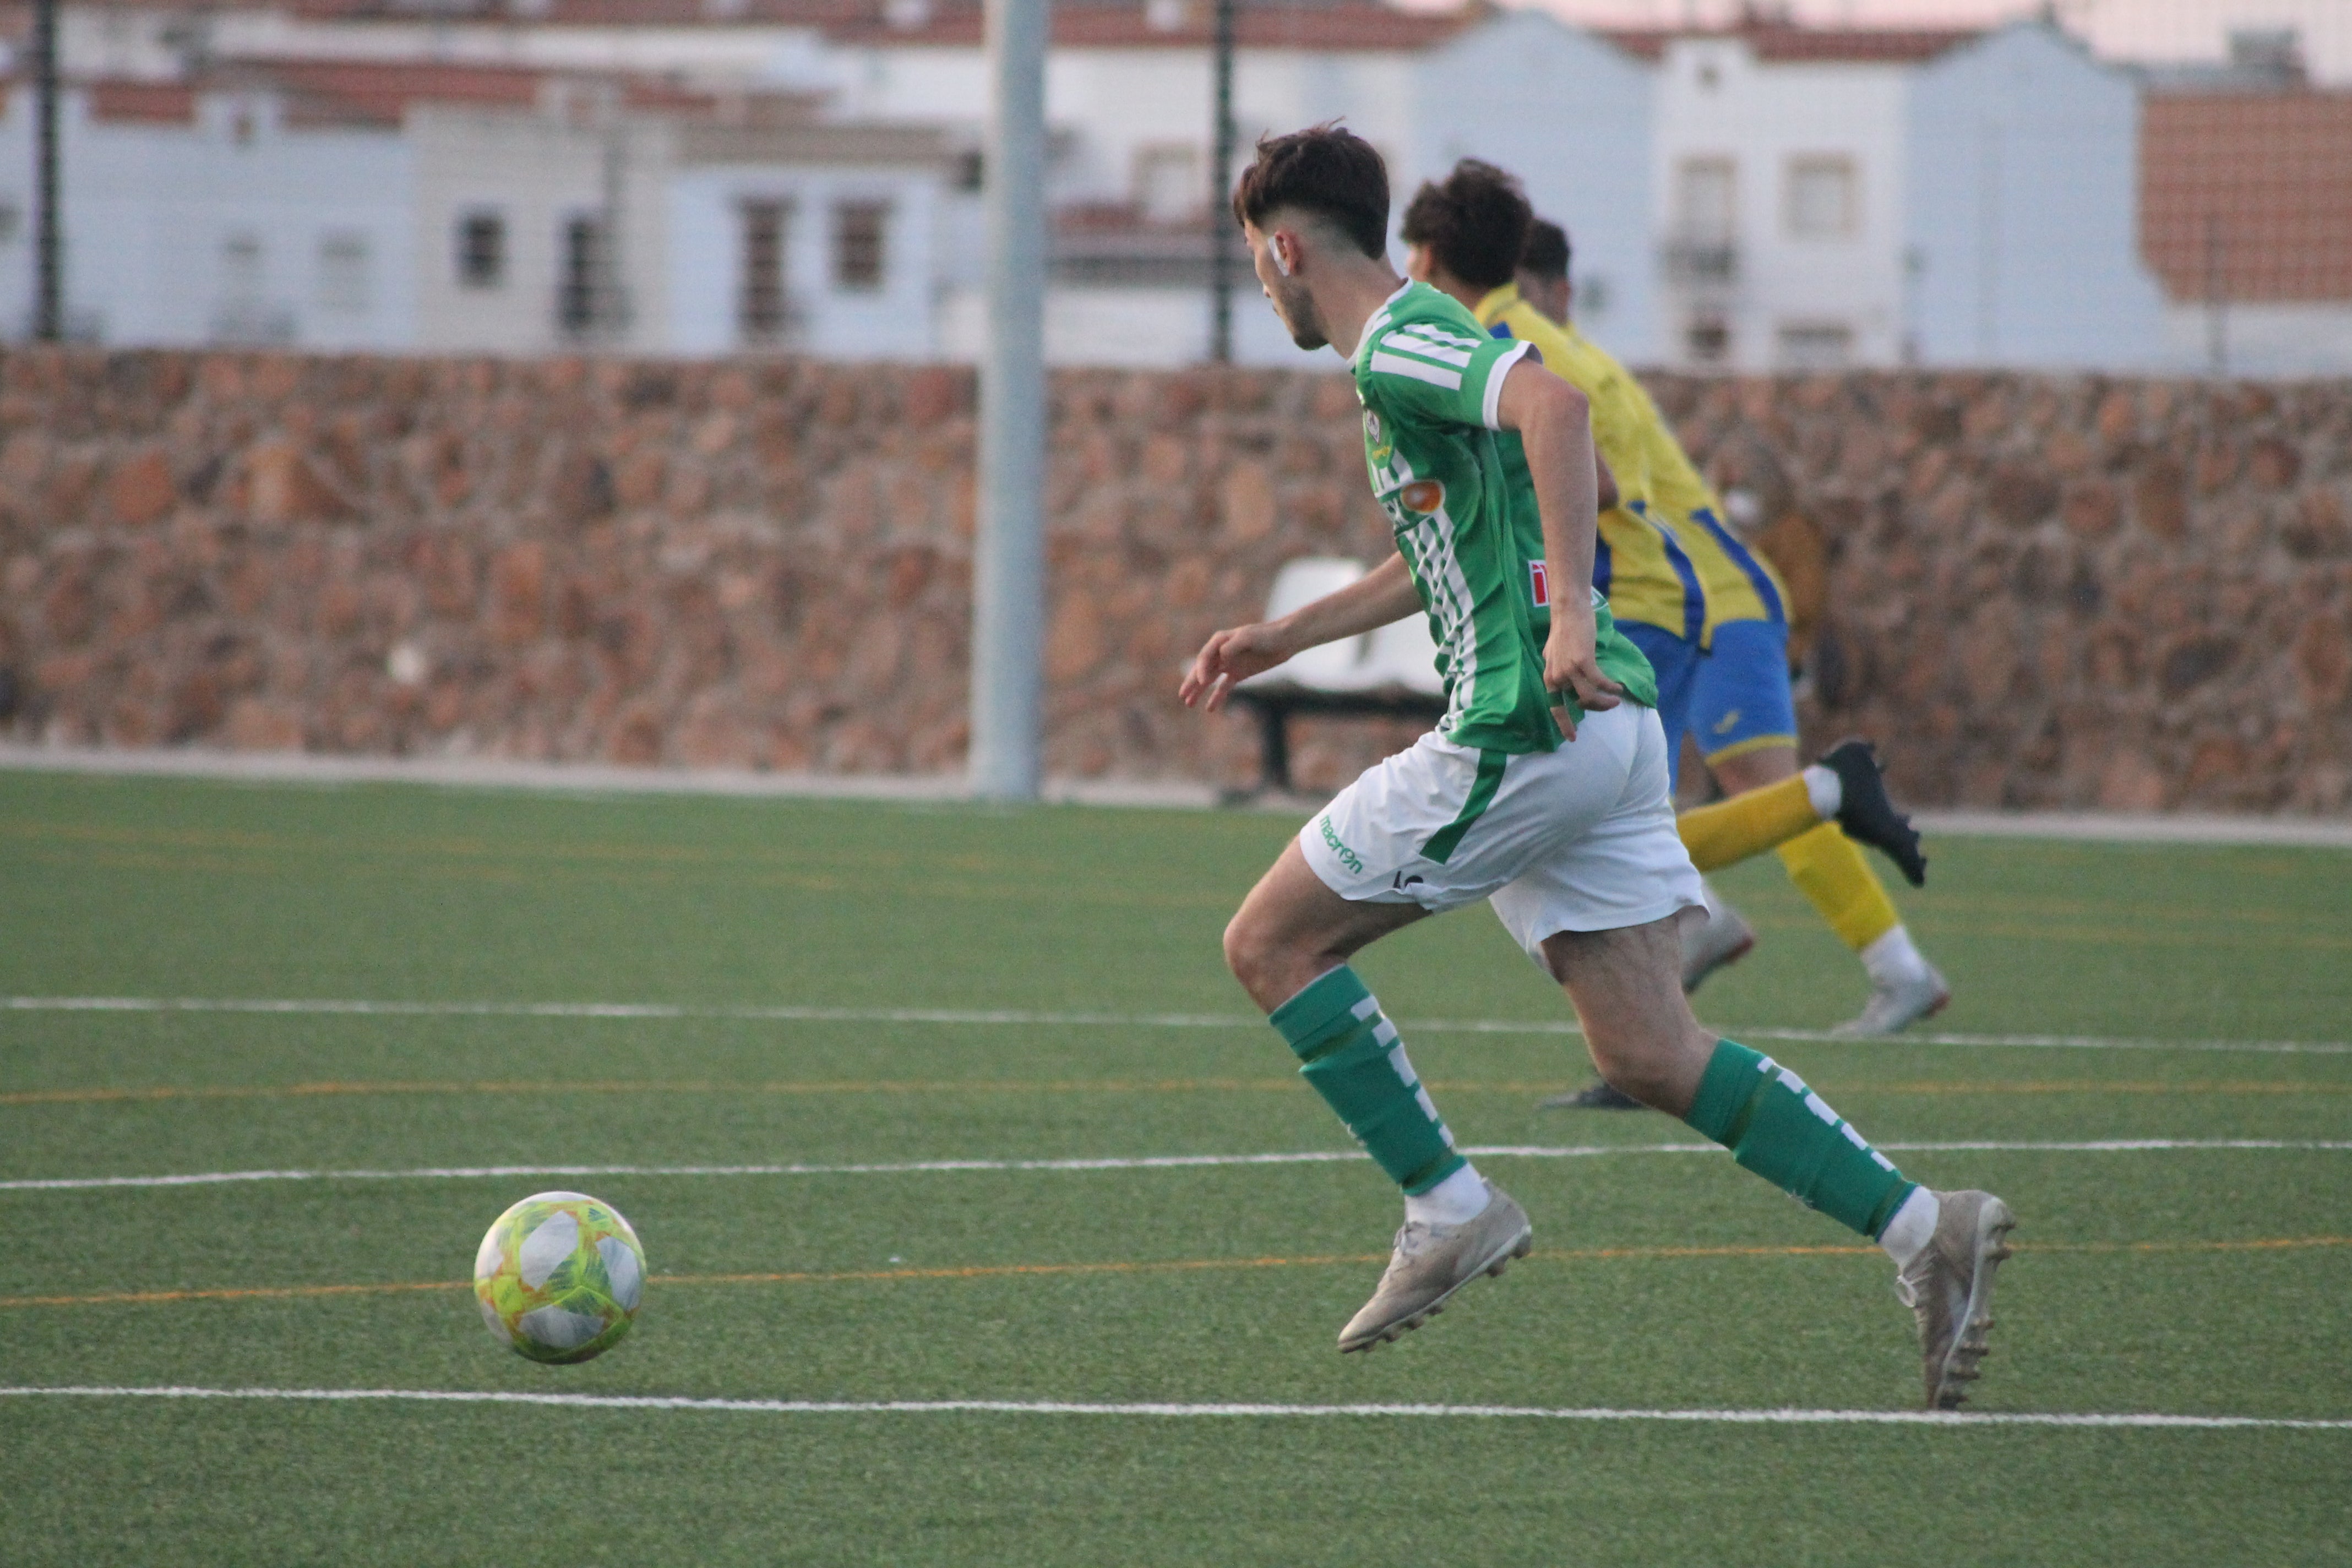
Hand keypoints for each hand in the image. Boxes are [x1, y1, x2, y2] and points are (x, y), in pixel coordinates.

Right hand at [1179, 621, 1296, 711]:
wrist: (1285, 640)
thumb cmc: (1267, 635)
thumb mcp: (1249, 637)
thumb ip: (1233, 646)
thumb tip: (1221, 656)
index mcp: (1220, 640)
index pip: (1204, 657)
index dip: (1200, 669)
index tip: (1202, 681)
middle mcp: (1221, 652)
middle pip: (1202, 669)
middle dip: (1191, 682)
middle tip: (1182, 695)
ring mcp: (1230, 663)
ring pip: (1210, 680)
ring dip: (1199, 691)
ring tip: (1188, 703)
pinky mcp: (1239, 673)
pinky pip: (1224, 687)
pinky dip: (1216, 697)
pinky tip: (1209, 708)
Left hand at [1542, 601, 1622, 738]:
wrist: (1568, 611)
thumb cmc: (1564, 630)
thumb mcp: (1554, 654)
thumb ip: (1557, 669)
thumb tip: (1564, 679)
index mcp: (1549, 678)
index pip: (1555, 707)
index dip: (1564, 724)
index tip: (1572, 737)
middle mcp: (1557, 677)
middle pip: (1579, 704)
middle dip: (1596, 708)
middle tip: (1610, 705)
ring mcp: (1569, 670)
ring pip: (1590, 697)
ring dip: (1606, 702)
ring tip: (1616, 699)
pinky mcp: (1583, 662)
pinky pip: (1600, 683)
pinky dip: (1611, 687)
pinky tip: (1618, 687)